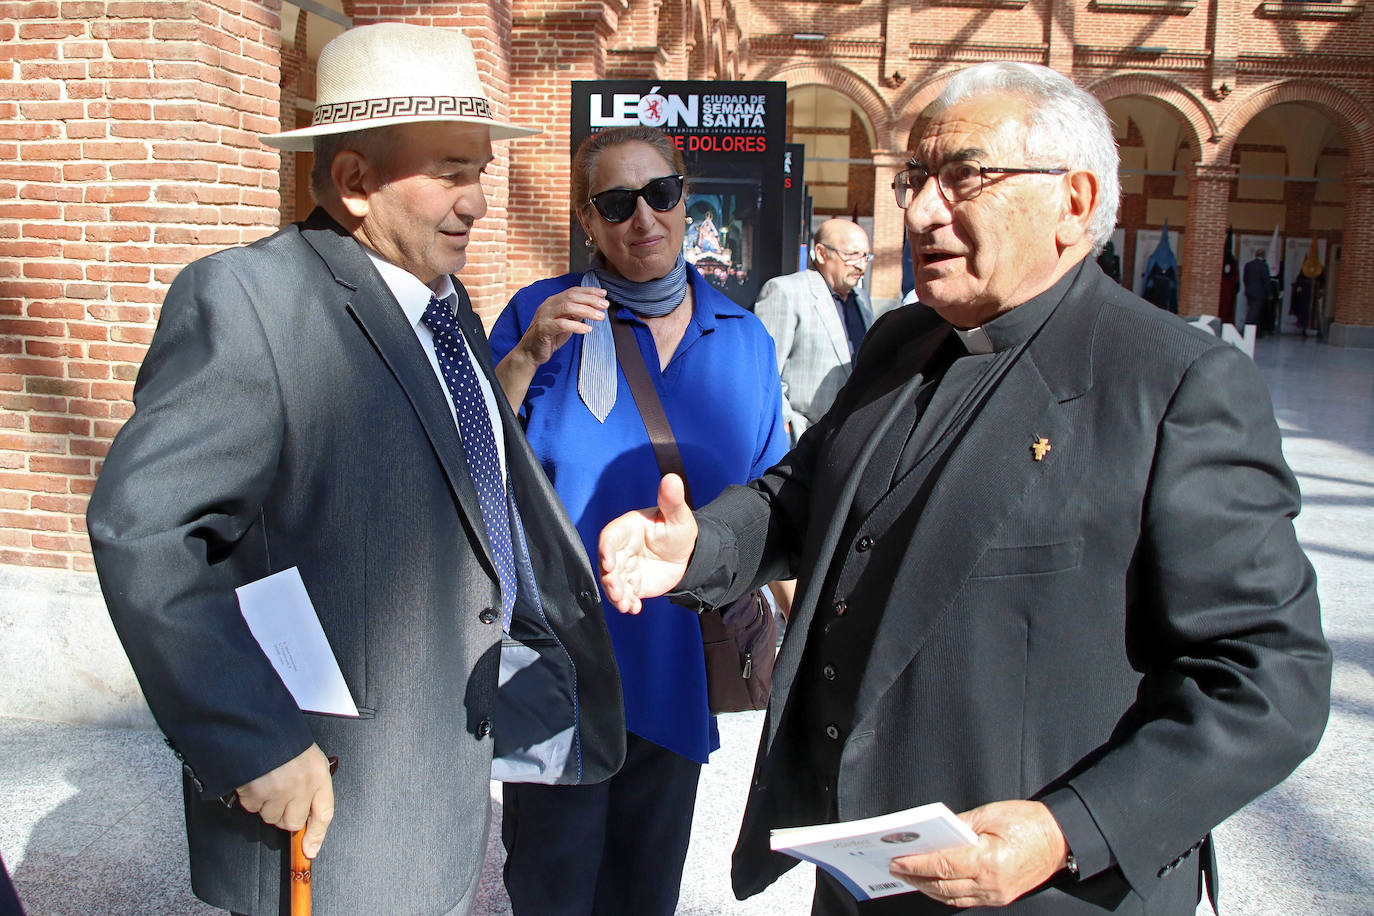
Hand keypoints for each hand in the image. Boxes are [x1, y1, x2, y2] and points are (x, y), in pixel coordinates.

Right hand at [235, 743, 334, 858]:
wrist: (258, 725)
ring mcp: (279, 790)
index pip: (324, 812)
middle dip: (286, 815)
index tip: (311, 849)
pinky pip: (252, 807)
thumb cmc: (283, 739)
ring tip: (267, 781)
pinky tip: (254, 780)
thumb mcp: (307, 757)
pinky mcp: (256, 792)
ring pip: (271, 817)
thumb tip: (307, 817)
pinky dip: (250, 797)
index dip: (318, 834)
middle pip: (293, 822)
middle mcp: (302, 784)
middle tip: (280, 796)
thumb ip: (311, 785)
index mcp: (318, 773)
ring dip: (267, 805)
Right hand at [516, 285, 608, 366]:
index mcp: (553, 302)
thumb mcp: (565, 323)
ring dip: (587, 311)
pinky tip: (587, 329)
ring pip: (567, 307)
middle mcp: (548, 306)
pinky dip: (576, 326)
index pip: (573, 291)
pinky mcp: (543, 329)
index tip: (604, 294)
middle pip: (571, 296)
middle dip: (591, 299)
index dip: (589, 291)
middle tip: (605, 305)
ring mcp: (545, 316)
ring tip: (600, 317)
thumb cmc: (549, 337)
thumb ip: (575, 314)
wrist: (530, 352)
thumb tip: (591, 307)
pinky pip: (562, 324)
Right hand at [599, 474, 697, 613]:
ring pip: (612, 581)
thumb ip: (672, 500)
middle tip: (620, 593)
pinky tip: (634, 609)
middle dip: (610, 580)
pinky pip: (624, 593)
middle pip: (606, 563)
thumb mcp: (679, 517)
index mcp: (628, 527)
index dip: (606, 550)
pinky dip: (626, 602)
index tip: (609, 565)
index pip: (609, 537)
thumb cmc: (680, 531)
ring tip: (627, 605)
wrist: (688, 556)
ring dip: (616, 594)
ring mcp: (625, 566)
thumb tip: (671, 478)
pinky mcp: (630, 582)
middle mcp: (622, 547)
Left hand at [888, 800, 1068, 907]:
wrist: (1059, 838)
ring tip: (909, 876)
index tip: (897, 860)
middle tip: (895, 868)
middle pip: (943, 885)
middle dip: (916, 878)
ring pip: (952, 897)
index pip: (942, 866)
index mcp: (988, 860)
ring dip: (927, 888)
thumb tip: (934, 834)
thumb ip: (959, 826)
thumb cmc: (1027, 822)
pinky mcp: (1000, 898)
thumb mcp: (990, 814)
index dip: (916, 864)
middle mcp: (991, 883)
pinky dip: (945, 894)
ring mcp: (996, 895)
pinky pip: (966, 900)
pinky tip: (932, 884)